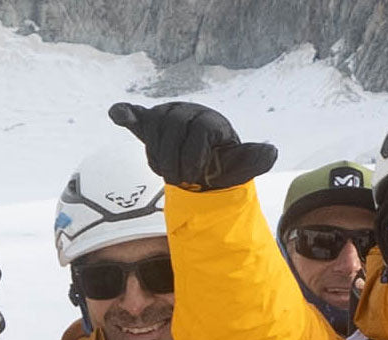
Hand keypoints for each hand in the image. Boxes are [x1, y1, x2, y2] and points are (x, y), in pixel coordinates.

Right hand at [108, 101, 276, 189]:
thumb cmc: (220, 164)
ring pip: (153, 129)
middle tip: (178, 180)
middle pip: (172, 127)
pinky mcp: (149, 123)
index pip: (198, 130)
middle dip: (173, 158)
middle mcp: (188, 111)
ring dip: (157, 156)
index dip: (193, 157)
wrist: (202, 163)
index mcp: (210, 120)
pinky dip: (126, 114)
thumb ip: (253, 159)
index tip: (194, 177)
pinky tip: (116, 113)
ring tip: (167, 172)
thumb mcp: (238, 166)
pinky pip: (136, 116)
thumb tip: (271, 151)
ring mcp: (167, 115)